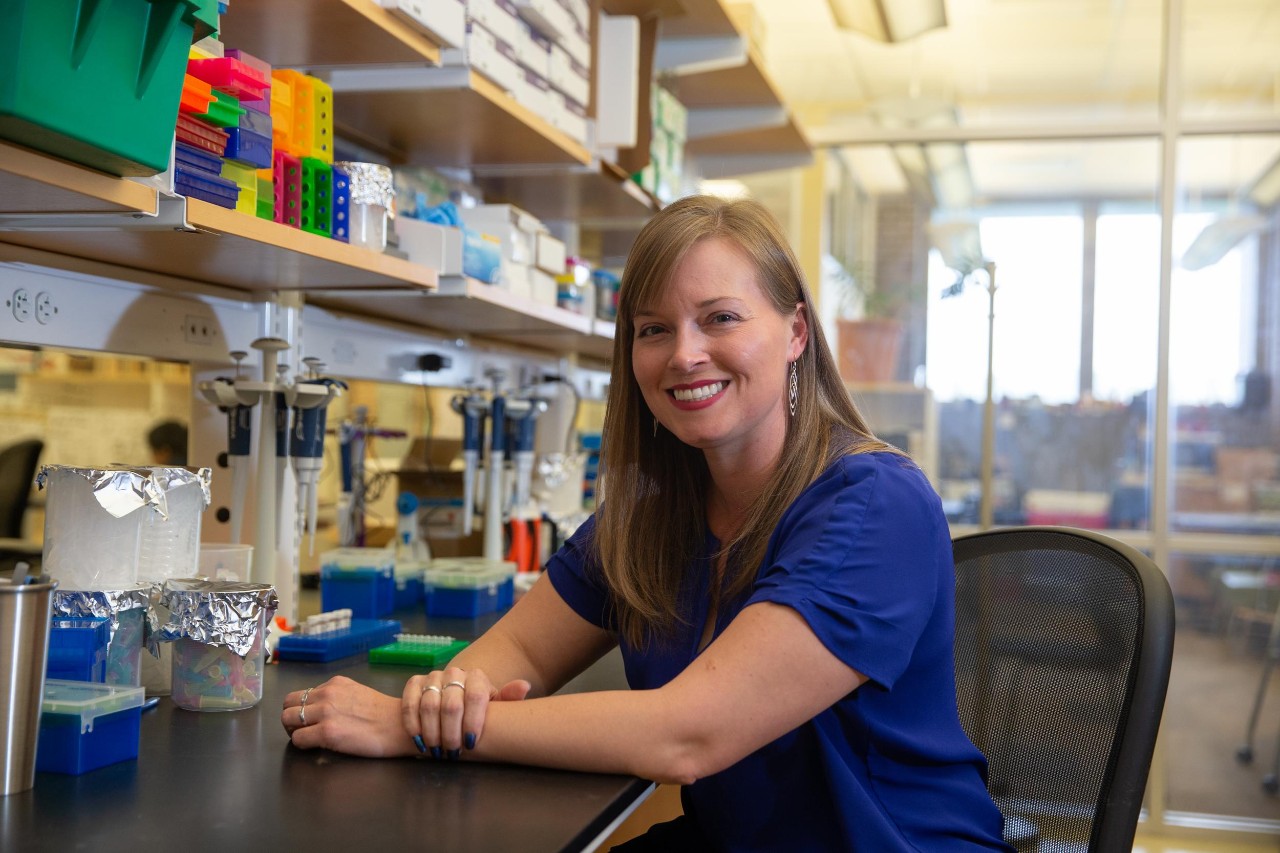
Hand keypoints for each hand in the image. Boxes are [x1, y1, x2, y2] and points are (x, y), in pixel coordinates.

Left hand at [282, 676, 416, 757]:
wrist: (400, 726)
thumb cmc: (385, 715)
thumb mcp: (358, 694)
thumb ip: (338, 697)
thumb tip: (322, 709)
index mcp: (335, 684)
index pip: (302, 694)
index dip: (300, 709)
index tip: (308, 720)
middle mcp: (327, 694)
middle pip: (288, 704)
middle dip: (290, 719)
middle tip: (301, 730)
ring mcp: (325, 712)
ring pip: (287, 719)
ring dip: (293, 731)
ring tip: (307, 738)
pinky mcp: (327, 732)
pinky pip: (298, 739)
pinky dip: (302, 745)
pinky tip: (315, 747)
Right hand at [402, 667, 530, 758]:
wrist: (451, 698)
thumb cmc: (476, 709)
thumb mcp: (494, 706)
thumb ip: (508, 699)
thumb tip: (524, 686)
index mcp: (477, 677)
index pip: (475, 697)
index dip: (473, 722)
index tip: (472, 744)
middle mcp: (454, 673)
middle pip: (451, 705)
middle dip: (451, 734)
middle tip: (453, 753)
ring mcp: (433, 677)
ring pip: (429, 705)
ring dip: (432, 733)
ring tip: (437, 751)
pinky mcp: (414, 683)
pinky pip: (410, 703)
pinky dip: (413, 724)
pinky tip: (419, 741)